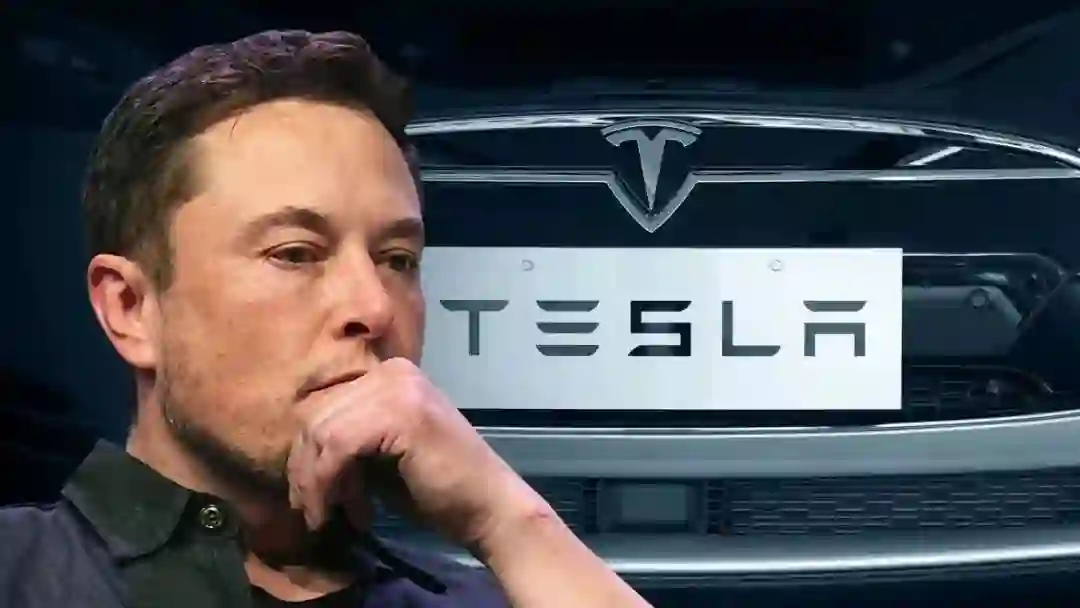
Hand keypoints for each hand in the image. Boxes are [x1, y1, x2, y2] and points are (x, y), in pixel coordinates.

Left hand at [287, 357, 550, 549]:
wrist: (488, 508)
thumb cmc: (438, 488)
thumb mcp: (380, 454)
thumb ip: (347, 439)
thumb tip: (296, 453)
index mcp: (389, 374)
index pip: (322, 405)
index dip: (307, 455)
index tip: (314, 498)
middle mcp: (393, 371)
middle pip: (315, 416)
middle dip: (306, 472)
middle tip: (317, 512)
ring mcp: (398, 388)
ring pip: (321, 432)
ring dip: (318, 483)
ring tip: (334, 516)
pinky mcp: (401, 413)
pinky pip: (338, 445)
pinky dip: (332, 484)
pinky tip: (352, 512)